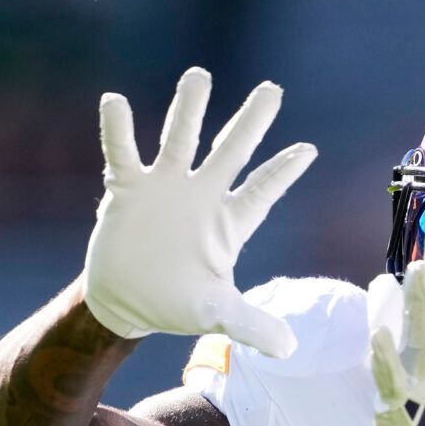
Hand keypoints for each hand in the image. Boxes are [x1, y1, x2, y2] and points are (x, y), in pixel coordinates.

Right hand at [83, 68, 316, 357]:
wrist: (123, 304)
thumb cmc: (174, 305)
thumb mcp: (215, 314)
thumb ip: (251, 325)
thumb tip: (289, 349)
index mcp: (226, 224)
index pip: (261, 192)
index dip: (283, 172)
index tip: (309, 150)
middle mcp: (199, 197)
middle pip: (230, 152)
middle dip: (251, 123)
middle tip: (272, 90)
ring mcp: (164, 189)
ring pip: (179, 140)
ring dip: (189, 110)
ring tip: (199, 76)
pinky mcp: (127, 190)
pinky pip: (122, 153)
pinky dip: (118, 130)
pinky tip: (115, 102)